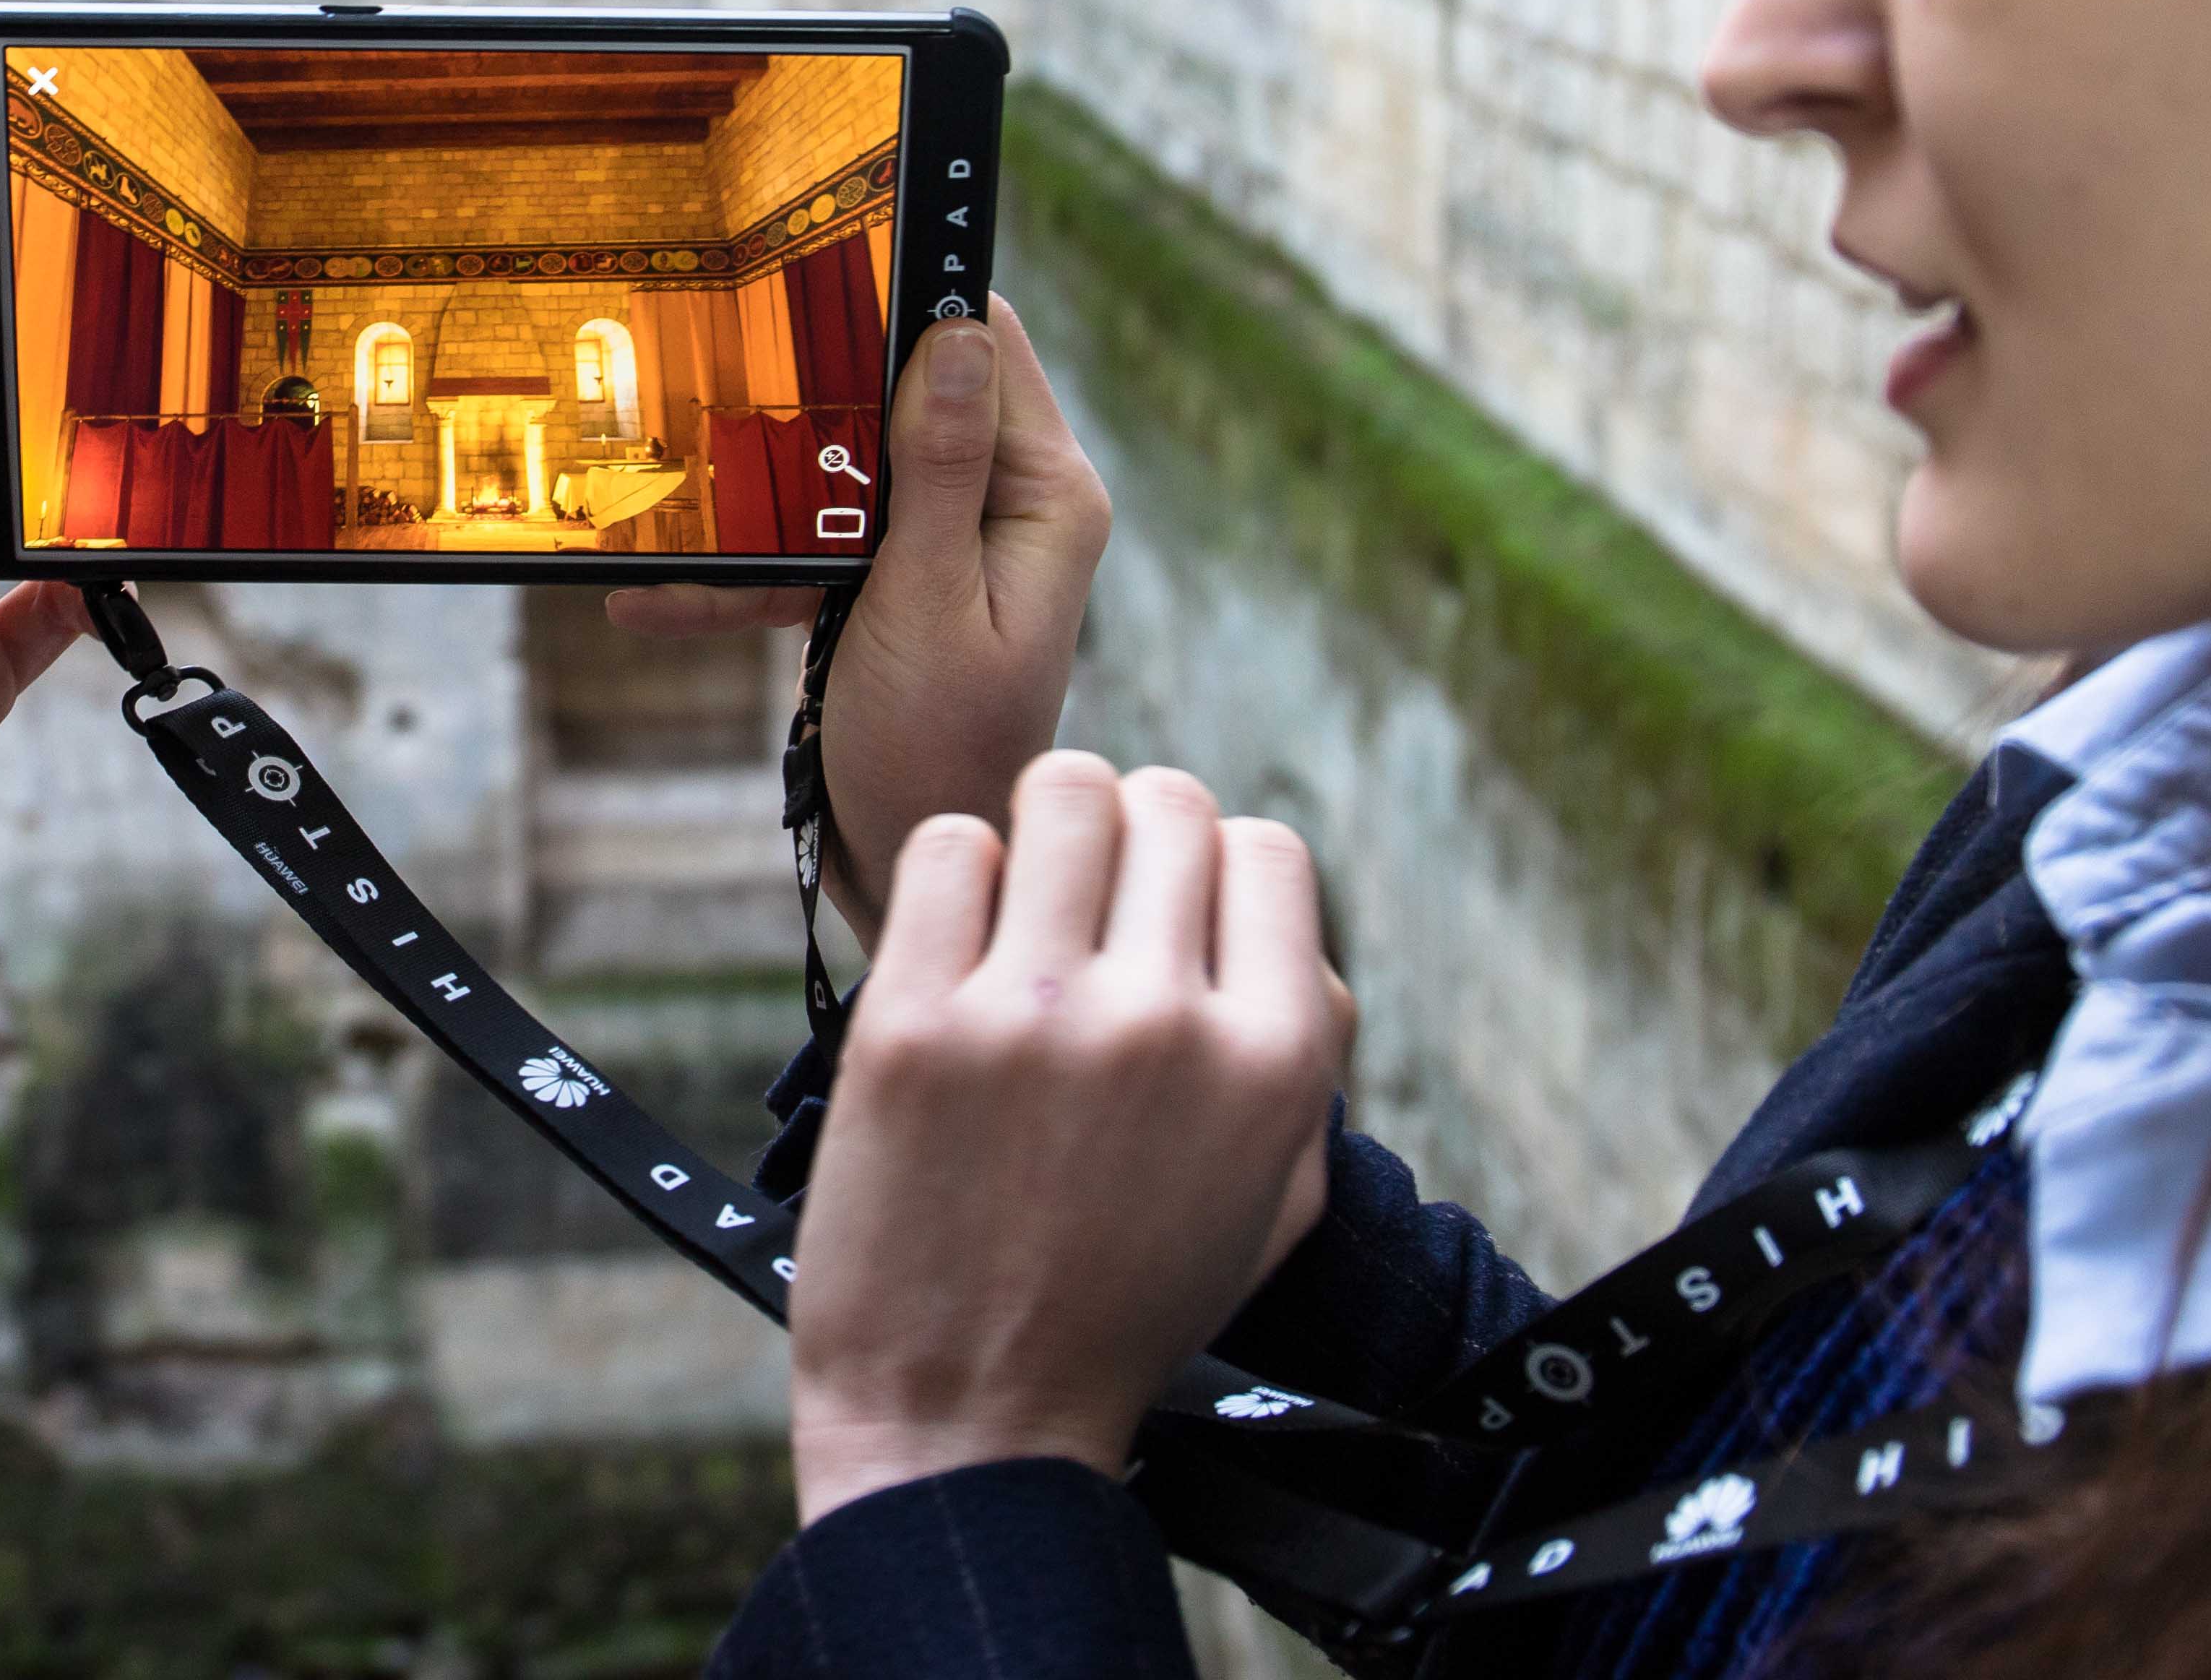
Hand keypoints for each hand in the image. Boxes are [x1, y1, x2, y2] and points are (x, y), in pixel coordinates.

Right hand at [607, 295, 1110, 935]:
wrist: (913, 872)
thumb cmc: (940, 752)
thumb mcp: (926, 605)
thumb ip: (938, 472)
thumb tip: (955, 336)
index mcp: (1043, 499)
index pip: (986, 345)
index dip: (913, 291)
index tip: (821, 251)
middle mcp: (1004, 507)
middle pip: (900, 394)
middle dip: (808, 390)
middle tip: (713, 357)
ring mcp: (943, 545)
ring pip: (839, 470)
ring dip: (755, 492)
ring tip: (662, 490)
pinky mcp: (888, 586)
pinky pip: (808, 550)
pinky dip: (740, 572)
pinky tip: (650, 595)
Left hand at [785, 750, 1352, 1526]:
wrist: (970, 1420)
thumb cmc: (1122, 1307)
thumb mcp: (1271, 1200)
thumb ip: (1298, 1054)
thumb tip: (1276, 923)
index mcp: (1274, 1061)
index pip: (1265, 847)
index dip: (1212, 871)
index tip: (1167, 918)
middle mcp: (1166, 1020)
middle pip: (1166, 801)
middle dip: (1128, 839)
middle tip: (1086, 911)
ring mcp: (1035, 1012)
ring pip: (1063, 790)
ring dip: (1042, 833)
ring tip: (1022, 910)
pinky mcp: (912, 1019)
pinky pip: (948, 843)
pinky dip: (953, 874)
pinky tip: (953, 947)